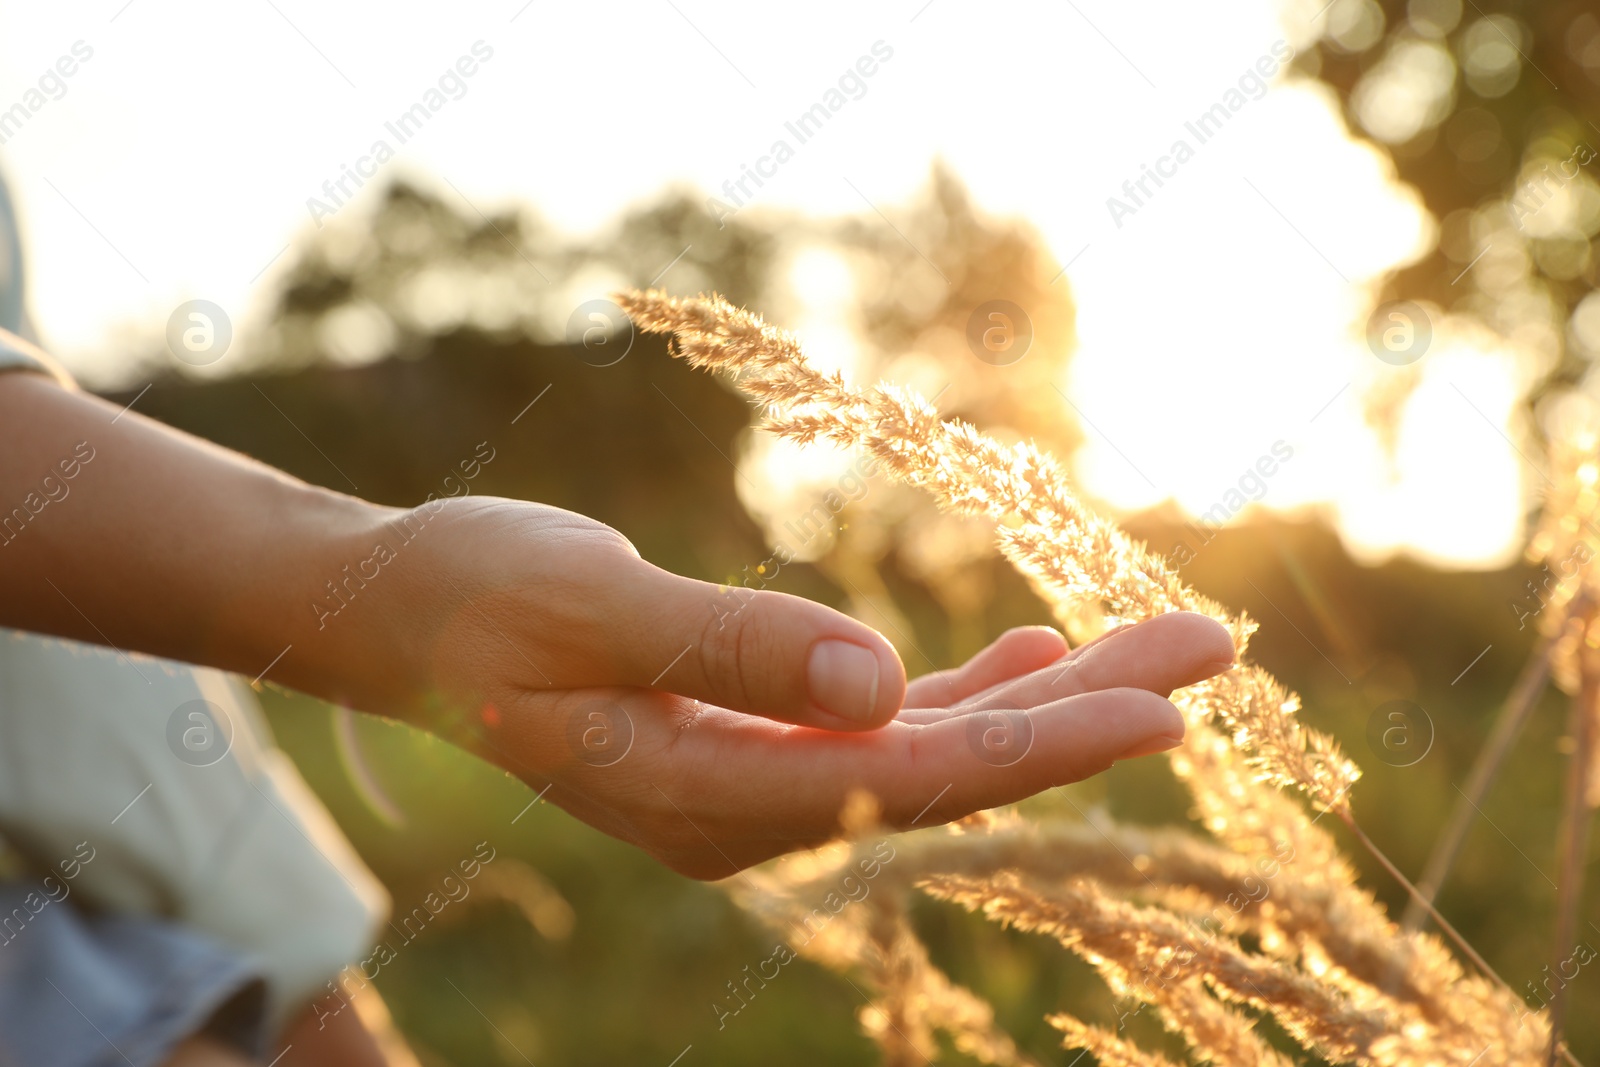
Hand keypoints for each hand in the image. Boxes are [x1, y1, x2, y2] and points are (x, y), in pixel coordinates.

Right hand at [373, 497, 1235, 877]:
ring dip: (1047, 699)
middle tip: (1214, 651)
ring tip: (1162, 645)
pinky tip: (1035, 660)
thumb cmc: (473, 600)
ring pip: (933, 747)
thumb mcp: (587, 609)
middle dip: (1085, 714)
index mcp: (710, 796)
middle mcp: (751, 809)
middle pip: (951, 770)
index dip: (1045, 744)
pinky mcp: (756, 737)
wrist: (402, 615)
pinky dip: (968, 694)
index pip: (911, 777)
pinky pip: (886, 725)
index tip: (1165, 706)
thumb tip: (874, 678)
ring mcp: (757, 779)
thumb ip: (726, 647)